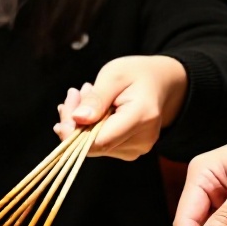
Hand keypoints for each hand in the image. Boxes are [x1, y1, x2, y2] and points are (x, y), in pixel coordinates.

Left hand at [51, 55, 187, 160]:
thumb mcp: (114, 74)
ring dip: (80, 123)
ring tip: (85, 96)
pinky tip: (89, 109)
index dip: (74, 132)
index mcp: (142, 117)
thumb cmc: (137, 74)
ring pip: (93, 146)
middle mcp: (142, 140)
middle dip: (74, 121)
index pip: (99, 141)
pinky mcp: (129, 151)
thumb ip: (96, 98)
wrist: (161, 83)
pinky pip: (99, 145)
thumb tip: (77, 120)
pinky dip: (88, 128)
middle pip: (93, 144)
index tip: (66, 107)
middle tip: (74, 93)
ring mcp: (137, 149)